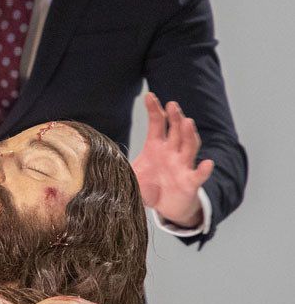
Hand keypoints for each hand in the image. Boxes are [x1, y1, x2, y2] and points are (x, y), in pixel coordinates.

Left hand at [131, 92, 214, 227]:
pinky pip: (198, 175)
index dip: (154, 109)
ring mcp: (183, 166)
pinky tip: (208, 163)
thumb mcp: (131, 173)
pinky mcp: (190, 182)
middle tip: (172, 105)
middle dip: (175, 117)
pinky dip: (204, 170)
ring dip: (189, 135)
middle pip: (176, 130)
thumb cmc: (149, 186)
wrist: (164, 207)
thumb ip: (119, 163)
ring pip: (189, 146)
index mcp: (156, 146)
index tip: (149, 96)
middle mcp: (172, 152)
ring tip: (188, 122)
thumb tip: (96, 157)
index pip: (157, 123)